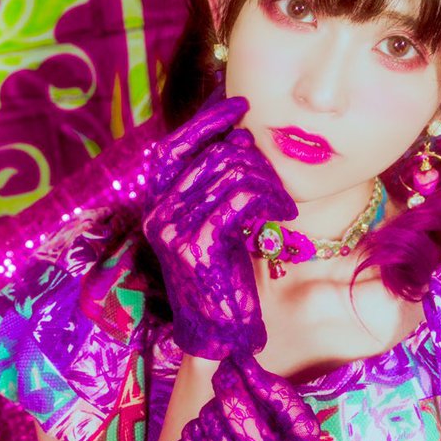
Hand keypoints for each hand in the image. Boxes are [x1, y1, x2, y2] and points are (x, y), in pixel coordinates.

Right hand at [142, 94, 296, 359]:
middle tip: (276, 176)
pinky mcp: (197, 248)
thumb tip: (241, 139)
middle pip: (210, 157)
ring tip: (283, 203)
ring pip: (230, 174)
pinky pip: (240, 200)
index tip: (238, 103)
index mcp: (157, 208)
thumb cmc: (224, 281)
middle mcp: (157, 216)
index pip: (172, 148)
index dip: (204, 121)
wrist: (220, 337)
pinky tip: (283, 215)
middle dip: (252, 157)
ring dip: (268, 182)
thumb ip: (218, 189)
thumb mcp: (218, 226)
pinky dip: (270, 200)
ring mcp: (173, 232)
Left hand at [160, 354, 334, 440]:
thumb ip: (279, 396)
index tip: (228, 371)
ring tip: (223, 440)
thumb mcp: (303, 436)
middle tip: (234, 418)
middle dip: (220, 408)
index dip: (229, 380)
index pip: (233, 403)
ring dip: (204, 428)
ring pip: (189, 435)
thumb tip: (245, 363)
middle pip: (209, 416)